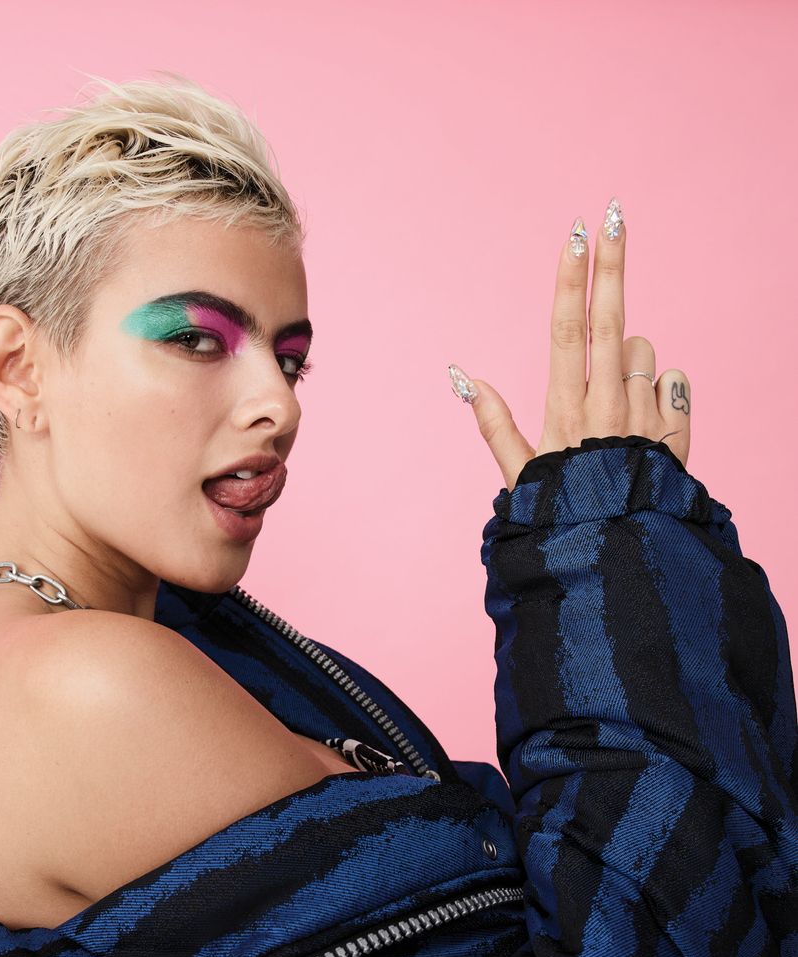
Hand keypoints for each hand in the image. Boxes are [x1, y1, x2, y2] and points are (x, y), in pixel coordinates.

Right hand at [451, 197, 691, 492]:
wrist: (619, 557)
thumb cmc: (563, 516)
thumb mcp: (520, 476)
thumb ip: (494, 424)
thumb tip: (464, 377)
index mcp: (564, 411)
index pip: (566, 331)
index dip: (569, 281)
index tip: (575, 236)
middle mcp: (607, 405)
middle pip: (610, 318)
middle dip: (610, 263)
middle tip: (613, 215)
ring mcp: (645, 415)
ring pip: (643, 351)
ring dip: (630, 361)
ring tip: (613, 409)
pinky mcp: (677, 429)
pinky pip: (673, 381)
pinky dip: (660, 389)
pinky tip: (644, 422)